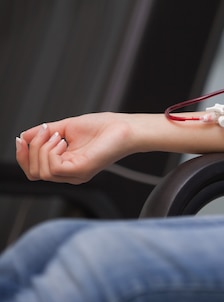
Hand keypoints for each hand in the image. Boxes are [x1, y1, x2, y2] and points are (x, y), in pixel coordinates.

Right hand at [16, 113, 134, 183]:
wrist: (125, 127)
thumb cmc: (104, 128)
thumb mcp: (66, 127)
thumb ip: (45, 133)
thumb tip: (25, 135)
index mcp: (65, 165)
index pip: (34, 171)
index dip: (23, 156)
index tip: (21, 139)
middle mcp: (69, 173)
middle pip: (33, 173)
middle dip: (31, 149)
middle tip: (45, 131)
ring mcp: (75, 174)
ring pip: (41, 171)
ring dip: (42, 148)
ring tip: (59, 135)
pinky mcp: (81, 170)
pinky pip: (53, 168)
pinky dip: (51, 151)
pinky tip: (63, 140)